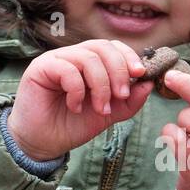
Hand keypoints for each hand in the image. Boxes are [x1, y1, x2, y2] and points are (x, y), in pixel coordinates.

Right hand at [8, 39, 154, 159]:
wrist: (43, 143)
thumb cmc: (72, 125)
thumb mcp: (108, 113)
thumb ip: (129, 101)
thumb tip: (149, 84)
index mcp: (89, 62)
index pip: (112, 47)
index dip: (128, 56)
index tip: (140, 74)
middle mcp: (72, 56)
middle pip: (102, 47)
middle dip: (118, 71)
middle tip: (122, 95)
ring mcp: (56, 60)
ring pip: (88, 58)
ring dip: (101, 85)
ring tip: (100, 108)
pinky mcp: (40, 68)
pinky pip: (67, 69)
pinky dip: (78, 90)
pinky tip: (75, 107)